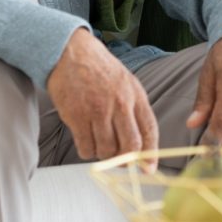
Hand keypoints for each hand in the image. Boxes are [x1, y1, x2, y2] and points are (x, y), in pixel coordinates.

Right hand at [47, 29, 157, 165]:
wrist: (70, 53)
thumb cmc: (99, 70)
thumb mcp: (126, 83)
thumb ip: (134, 110)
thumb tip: (140, 142)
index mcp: (135, 95)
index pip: (150, 129)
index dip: (151, 153)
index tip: (149, 167)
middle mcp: (119, 103)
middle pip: (130, 145)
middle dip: (126, 159)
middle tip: (120, 161)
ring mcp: (98, 110)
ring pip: (107, 150)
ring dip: (103, 154)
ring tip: (99, 143)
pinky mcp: (77, 116)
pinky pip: (85, 147)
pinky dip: (87, 151)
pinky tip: (86, 141)